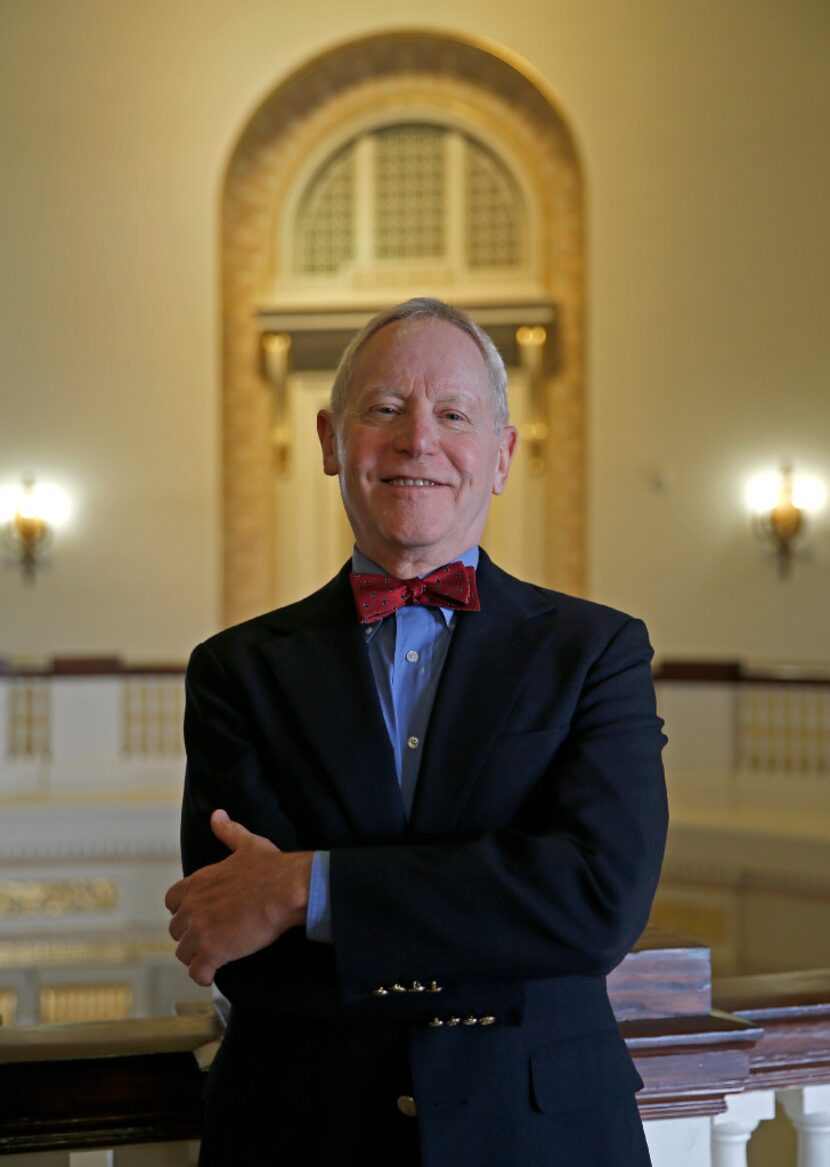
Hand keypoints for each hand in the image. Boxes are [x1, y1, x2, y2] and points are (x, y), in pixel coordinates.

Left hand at [165, 809, 312, 986]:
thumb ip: (228, 831)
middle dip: (192, 935)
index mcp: (198, 882)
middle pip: (177, 930)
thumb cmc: (271, 867)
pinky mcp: (212, 951)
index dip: (185, 911)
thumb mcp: (247, 844)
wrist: (287, 889)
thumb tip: (218, 815)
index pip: (172, 901)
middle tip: (213, 938)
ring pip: (184, 953)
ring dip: (198, 957)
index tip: (200, 916)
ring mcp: (200, 929)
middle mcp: (193, 905)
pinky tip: (214, 974)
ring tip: (216, 957)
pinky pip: (197, 972)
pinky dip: (204, 976)